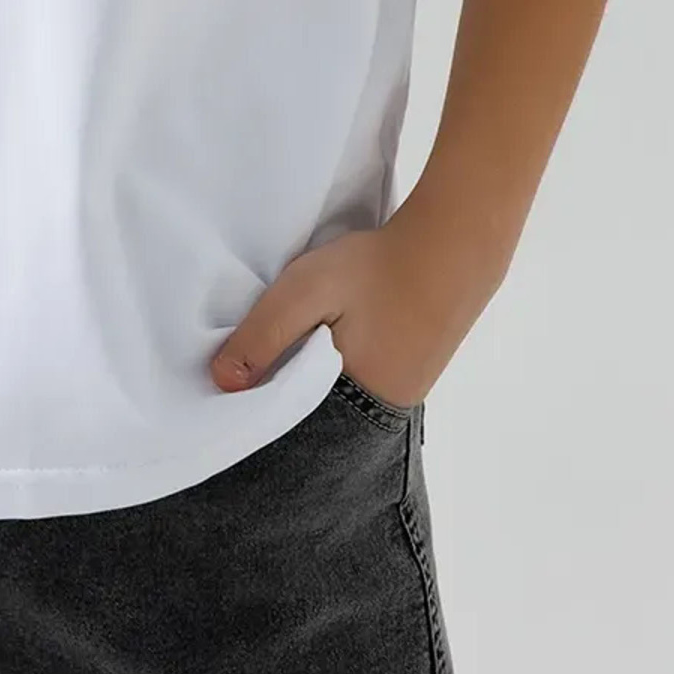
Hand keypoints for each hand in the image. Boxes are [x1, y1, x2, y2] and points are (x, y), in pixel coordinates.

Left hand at [208, 204, 498, 408]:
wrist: (451, 246)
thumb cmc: (376, 270)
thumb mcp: (305, 291)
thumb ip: (263, 334)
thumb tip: (222, 381)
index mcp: (352, 404)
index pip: (292, 427)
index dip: (262, 411)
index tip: (233, 394)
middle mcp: (379, 414)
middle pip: (315, 419)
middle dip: (286, 399)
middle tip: (257, 373)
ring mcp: (400, 395)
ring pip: (337, 401)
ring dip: (311, 382)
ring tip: (289, 355)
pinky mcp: (410, 372)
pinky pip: (359, 385)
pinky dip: (336, 370)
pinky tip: (327, 345)